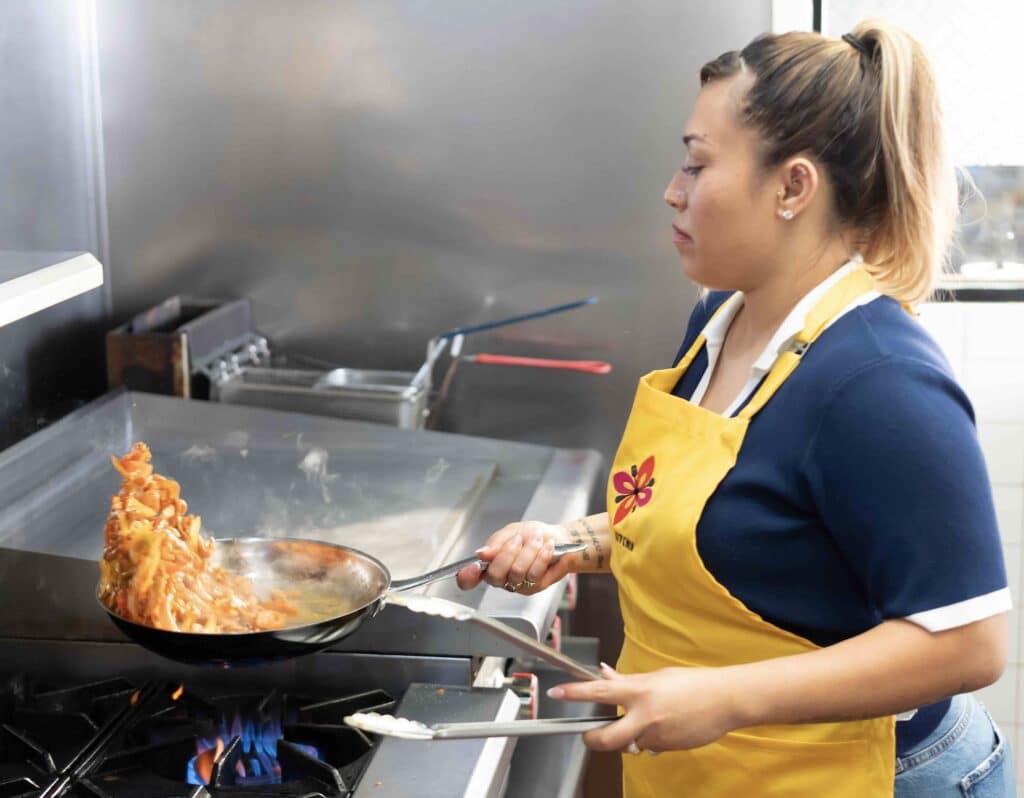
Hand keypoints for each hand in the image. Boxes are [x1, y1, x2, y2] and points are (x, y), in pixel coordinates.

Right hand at [455, 521, 574, 594]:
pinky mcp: (535, 586)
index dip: (467, 577)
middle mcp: (502, 577)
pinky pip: (534, 574)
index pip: (470, 579)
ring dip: (529, 551)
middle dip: (508, 553)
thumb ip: (496, 542)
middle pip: (494, 575)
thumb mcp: (512, 531)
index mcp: (490, 563)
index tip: (471, 567)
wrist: (559, 537)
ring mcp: (518, 584)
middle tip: (518, 539)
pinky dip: (542, 556)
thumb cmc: (533, 535)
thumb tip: (481, 554)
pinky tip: (547, 547)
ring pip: (516, 572)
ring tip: (536, 539)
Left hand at [548, 663, 740, 752]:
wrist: (726, 701)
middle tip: (587, 733)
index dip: (574, 693)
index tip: (557, 692)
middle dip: (592, 739)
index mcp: (641, 691)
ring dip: (628, 735)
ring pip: (629, 743)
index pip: (600, 691)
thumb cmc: (693, 683)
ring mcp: (656, 736)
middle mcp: (645, 716)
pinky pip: (648, 746)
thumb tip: (604, 673)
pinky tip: (664, 724)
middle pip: (606, 738)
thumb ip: (628, 679)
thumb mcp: (657, 676)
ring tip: (647, 718)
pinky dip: (648, 737)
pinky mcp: (667, 749)